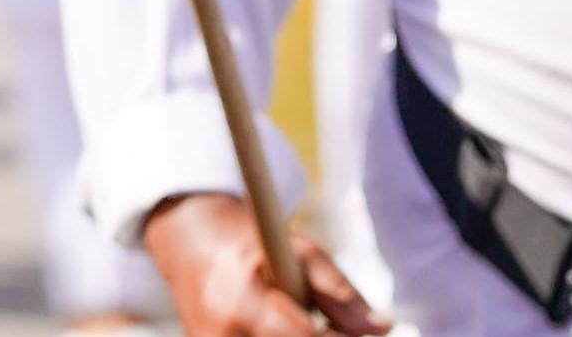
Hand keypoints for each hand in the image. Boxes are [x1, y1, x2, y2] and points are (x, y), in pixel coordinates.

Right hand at [143, 194, 385, 336]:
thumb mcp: (298, 251)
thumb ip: (339, 291)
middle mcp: (219, 334)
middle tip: (335, 330)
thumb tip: (382, 328)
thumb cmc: (252, 244)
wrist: (190, 246)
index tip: (358, 334)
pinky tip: (279, 328)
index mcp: (240, 301)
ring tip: (305, 323)